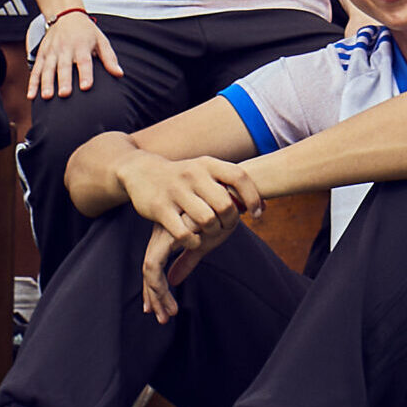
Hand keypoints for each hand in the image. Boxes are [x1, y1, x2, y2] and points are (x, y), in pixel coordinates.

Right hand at [29, 11, 120, 99]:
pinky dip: (32, 83)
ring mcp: (51, 51)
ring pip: (47, 68)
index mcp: (81, 45)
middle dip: (63, 80)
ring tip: (47, 97)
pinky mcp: (41, 54)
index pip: (84, 61)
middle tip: (64, 94)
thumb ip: (109, 58)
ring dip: (46, 83)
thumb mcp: (101, 40)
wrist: (66, 15)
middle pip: (64, 66)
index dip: (85, 74)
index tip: (86, 86)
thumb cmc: (87, 32)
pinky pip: (36, 70)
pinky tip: (31, 95)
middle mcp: (65, 48)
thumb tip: (119, 74)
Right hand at [120, 151, 262, 252]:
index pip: (239, 177)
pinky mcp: (160, 208)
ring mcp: (176, 190)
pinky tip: (193, 240)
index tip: (256, 214)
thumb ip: (233, 186)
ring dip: (212, 233)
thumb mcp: (206, 172)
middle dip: (230, 221)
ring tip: (209, 233)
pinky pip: (185, 233)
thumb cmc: (182, 177)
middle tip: (226, 227)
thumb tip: (266, 207)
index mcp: (208, 164)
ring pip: (206, 220)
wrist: (140, 171)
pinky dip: (193, 242)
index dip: (253, 197)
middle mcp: (193, 174)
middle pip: (225, 205)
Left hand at [140, 217, 233, 323]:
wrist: (231, 192)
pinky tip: (171, 294)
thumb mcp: (204, 243)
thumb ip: (187, 261)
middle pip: (149, 270)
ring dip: (157, 295)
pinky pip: (153, 264)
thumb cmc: (221, 215)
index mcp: (169, 235)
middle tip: (162, 318)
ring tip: (168, 314)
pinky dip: (160, 284)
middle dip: (154, 297)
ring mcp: (163, 233)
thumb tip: (174, 280)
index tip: (160, 309)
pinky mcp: (166, 235)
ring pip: (148, 270)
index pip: (155, 265)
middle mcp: (162, 234)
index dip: (156, 289)